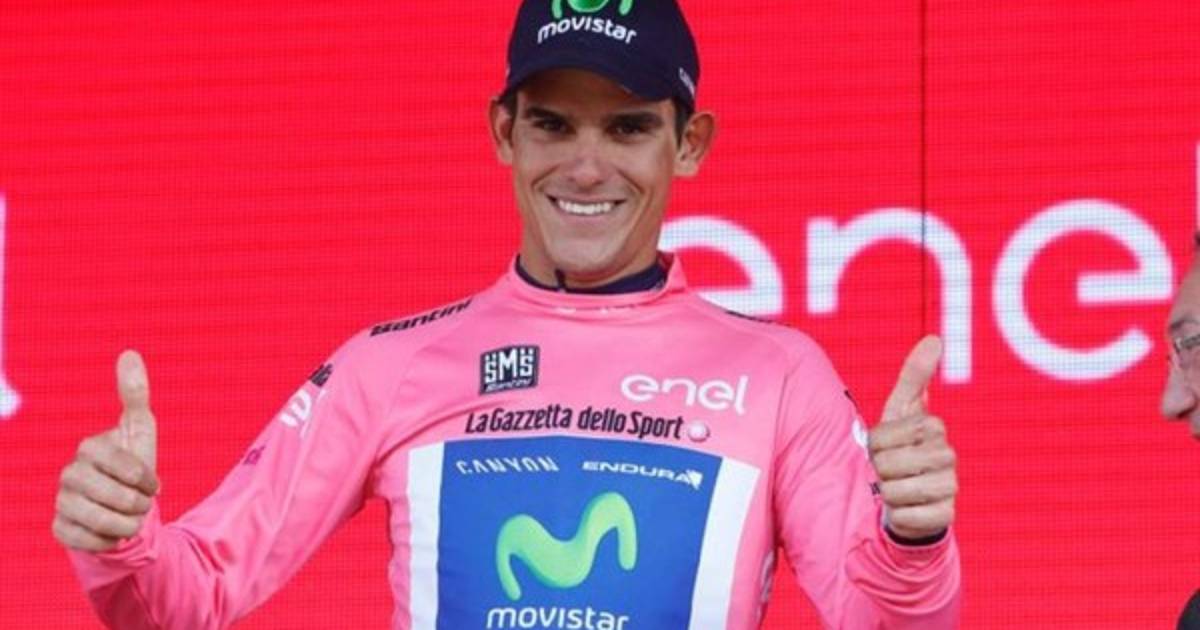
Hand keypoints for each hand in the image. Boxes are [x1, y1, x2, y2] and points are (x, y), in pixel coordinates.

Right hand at [53, 350, 159, 551]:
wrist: (121, 508)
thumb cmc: (132, 467)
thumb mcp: (140, 431)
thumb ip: (134, 394)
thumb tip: (129, 352)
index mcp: (89, 448)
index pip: (126, 467)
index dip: (146, 480)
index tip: (152, 484)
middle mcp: (69, 473)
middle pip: (114, 496)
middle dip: (137, 504)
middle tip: (142, 504)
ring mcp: (61, 501)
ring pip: (99, 520)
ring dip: (126, 524)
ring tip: (130, 518)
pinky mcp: (59, 528)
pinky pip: (86, 540)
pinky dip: (108, 541)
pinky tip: (111, 533)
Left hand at [868, 335, 956, 540]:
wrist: (906, 498)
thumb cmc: (899, 451)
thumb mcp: (899, 412)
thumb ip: (914, 376)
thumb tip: (935, 339)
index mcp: (934, 429)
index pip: (884, 436)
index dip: (876, 445)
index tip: (884, 448)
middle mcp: (947, 457)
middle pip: (888, 464)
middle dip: (879, 470)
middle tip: (889, 472)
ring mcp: (950, 487)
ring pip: (896, 491)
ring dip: (886, 493)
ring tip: (895, 490)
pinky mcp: (946, 517)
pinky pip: (908, 516)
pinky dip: (898, 516)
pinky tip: (905, 510)